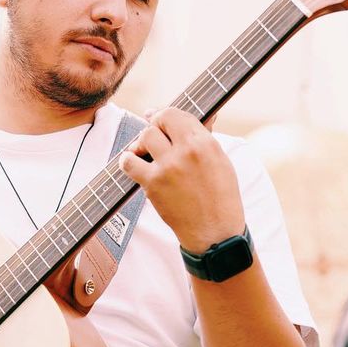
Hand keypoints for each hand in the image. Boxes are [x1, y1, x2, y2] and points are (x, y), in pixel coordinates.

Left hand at [120, 109, 244, 253]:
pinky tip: (131, 164)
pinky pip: (129, 162)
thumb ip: (205, 139)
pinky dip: (127, 161)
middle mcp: (186, 150)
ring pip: (144, 137)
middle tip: (153, 139)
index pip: (176, 114)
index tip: (157, 119)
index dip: (164, 116)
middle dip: (153, 128)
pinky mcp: (154, 184)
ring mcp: (168, 166)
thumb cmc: (220, 198)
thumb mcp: (220, 161)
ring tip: (144, 153)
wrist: (215, 232)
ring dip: (141, 144)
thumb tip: (204, 116)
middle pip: (158, 122)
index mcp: (205, 143)